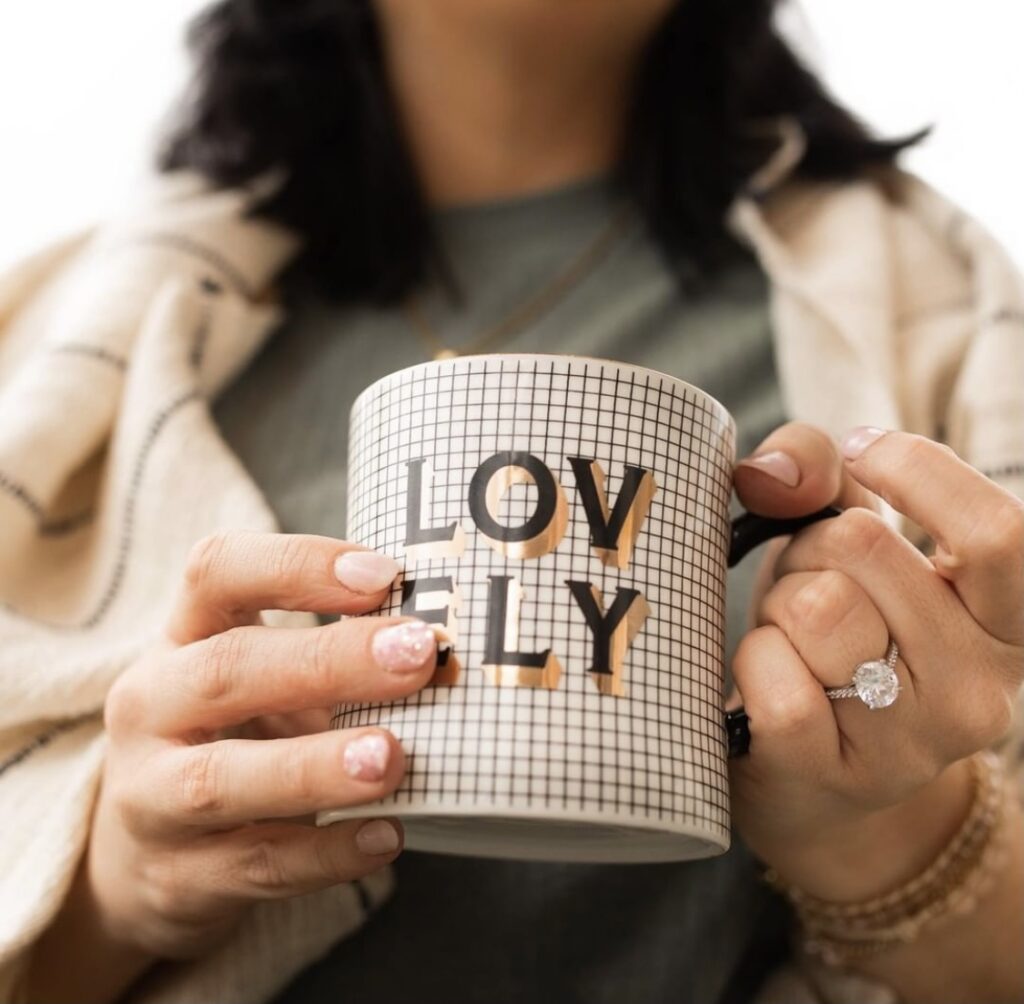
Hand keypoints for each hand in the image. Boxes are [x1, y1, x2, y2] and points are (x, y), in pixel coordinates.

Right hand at [63, 532, 433, 961]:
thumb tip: (447, 642)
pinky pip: (256, 866)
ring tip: (392, 757)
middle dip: (328, 661)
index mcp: (182, 637)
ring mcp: (152, 798)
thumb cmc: (232, 737)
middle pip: (226, 670)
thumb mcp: (260, 678)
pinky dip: (325, 853)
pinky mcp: (180, 877)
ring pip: (222, 779)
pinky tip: (386, 836)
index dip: (299, 565)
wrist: (141, 860)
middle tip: (417, 655)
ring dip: (314, 765)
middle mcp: (152, 708)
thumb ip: (331, 653)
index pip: (216, 572)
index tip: (385, 574)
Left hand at [728, 424, 1022, 897]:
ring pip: (817, 608)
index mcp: (1004, 620)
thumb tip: (773, 471)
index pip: (999, 533)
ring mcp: (914, 742)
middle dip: (810, 549)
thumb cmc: (829, 637)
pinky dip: (753, 661)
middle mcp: (980, 686)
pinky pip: (777, 678)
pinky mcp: (838, 774)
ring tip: (791, 638)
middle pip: (864, 546)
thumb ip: (816, 475)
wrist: (809, 777)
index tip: (863, 454)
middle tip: (808, 588)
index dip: (917, 471)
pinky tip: (769, 682)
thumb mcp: (838, 544)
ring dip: (779, 606)